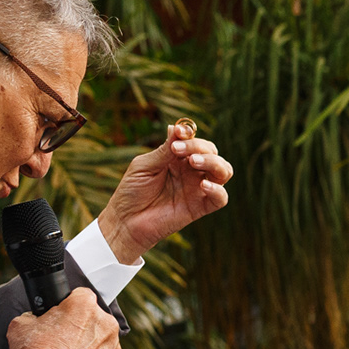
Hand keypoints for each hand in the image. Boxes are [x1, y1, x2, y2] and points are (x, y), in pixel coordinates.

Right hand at [7, 288, 121, 348]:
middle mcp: (105, 321)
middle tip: (62, 339)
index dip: (68, 304)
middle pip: (93, 317)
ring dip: (89, 345)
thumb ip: (33, 315)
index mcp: (84, 305)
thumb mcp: (21, 325)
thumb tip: (34, 318)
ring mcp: (113, 344)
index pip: (80, 295)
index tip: (61, 315)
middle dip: (80, 325)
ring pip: (101, 339)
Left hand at [95, 120, 232, 264]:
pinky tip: (203, 185)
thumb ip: (164, 150)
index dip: (190, 136)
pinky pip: (221, 198)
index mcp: (178, 159)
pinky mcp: (200, 207)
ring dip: (214, 163)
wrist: (125, 222)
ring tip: (194, 162)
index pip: (196, 142)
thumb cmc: (132, 192)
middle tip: (180, 150)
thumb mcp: (145, 165)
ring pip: (223, 171)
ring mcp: (197, 189)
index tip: (178, 135)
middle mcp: (192, 172)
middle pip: (213, 153)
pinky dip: (218, 190)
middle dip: (200, 148)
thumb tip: (177, 126)